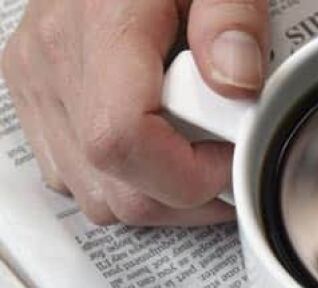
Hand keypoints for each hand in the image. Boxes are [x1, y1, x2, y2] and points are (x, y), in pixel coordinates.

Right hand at [1, 0, 268, 224]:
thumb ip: (233, 18)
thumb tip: (238, 82)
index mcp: (99, 26)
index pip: (122, 140)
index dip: (188, 173)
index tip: (230, 154)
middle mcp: (53, 64)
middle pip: (116, 189)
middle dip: (190, 196)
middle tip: (228, 158)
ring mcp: (38, 87)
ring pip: (98, 198)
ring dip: (162, 196)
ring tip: (200, 153)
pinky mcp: (37, 101)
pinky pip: (78, 179)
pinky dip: (128, 183)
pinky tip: (161, 150)